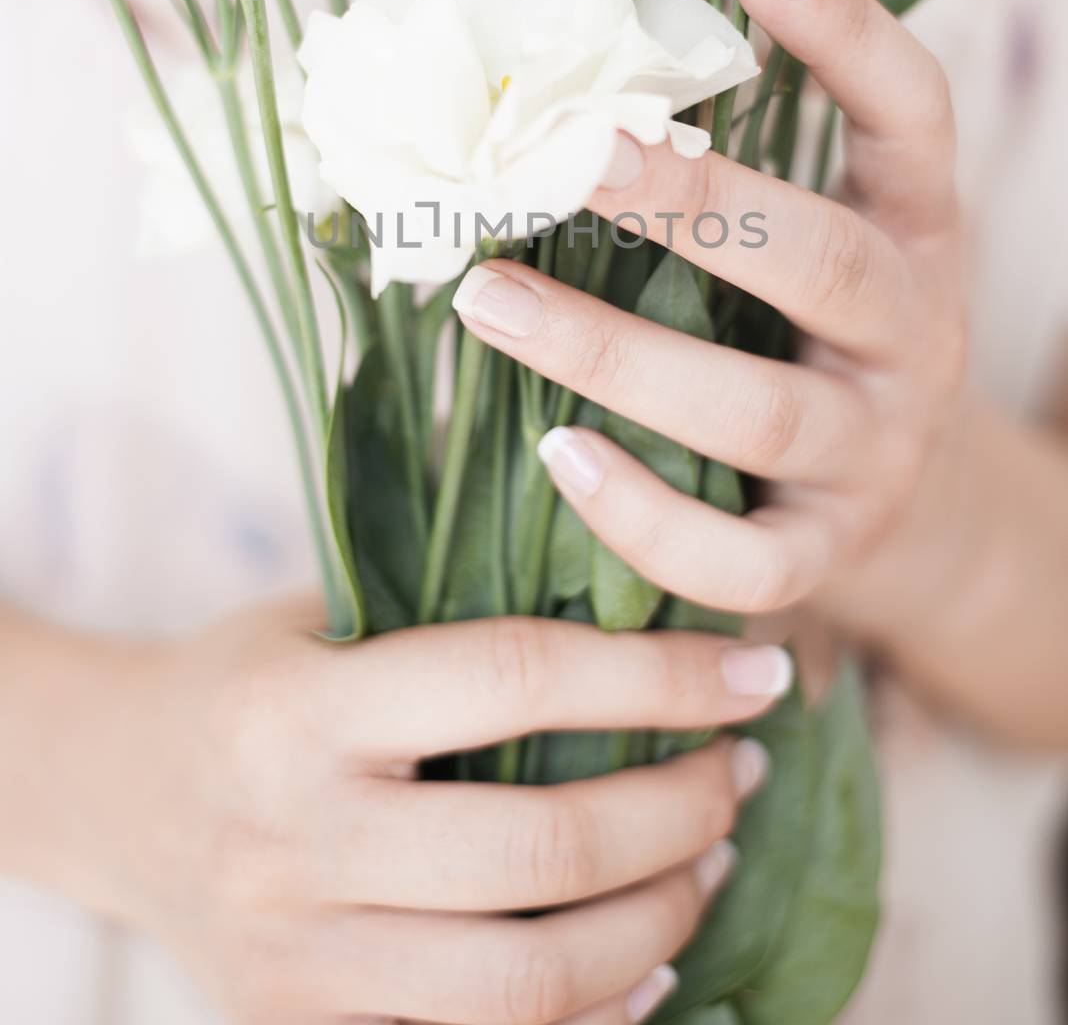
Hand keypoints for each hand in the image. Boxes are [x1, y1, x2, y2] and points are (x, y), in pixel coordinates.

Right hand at [80, 597, 784, 1023]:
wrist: (111, 793)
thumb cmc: (245, 677)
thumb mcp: (325, 609)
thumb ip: (456, 596)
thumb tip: (631, 555)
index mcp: (297, 708)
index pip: (514, 679)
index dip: (659, 675)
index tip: (753, 668)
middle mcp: (294, 839)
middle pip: (542, 847)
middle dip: (682, 809)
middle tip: (744, 768)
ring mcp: (297, 959)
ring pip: (529, 983)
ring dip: (660, 922)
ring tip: (712, 860)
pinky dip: (594, 1015)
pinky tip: (644, 960)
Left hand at [452, 0, 967, 616]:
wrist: (915, 512)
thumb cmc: (821, 341)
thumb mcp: (820, 240)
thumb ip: (734, 178)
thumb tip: (569, 77)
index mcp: (915, 232)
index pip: (913, 113)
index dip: (847, 29)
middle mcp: (913, 336)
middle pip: (823, 262)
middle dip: (695, 205)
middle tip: (568, 150)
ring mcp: (876, 455)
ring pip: (763, 413)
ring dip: (616, 355)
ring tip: (487, 299)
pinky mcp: (827, 558)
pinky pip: (745, 561)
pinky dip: (648, 518)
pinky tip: (558, 457)